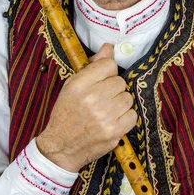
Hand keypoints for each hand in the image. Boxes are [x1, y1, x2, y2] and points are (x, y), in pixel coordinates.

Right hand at [36, 43, 136, 172]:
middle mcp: (93, 99)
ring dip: (119, 103)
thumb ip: (91, 66)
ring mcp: (105, 116)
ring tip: (106, 110)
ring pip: (127, 98)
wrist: (61, 146)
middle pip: (120, 82)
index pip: (109, 65)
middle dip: (113, 89)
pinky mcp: (115, 131)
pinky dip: (125, 117)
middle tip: (101, 99)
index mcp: (79, 85)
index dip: (106, 72)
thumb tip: (108, 48)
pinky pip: (132, 115)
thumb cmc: (66, 113)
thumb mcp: (71, 86)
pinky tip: (112, 120)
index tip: (100, 81)